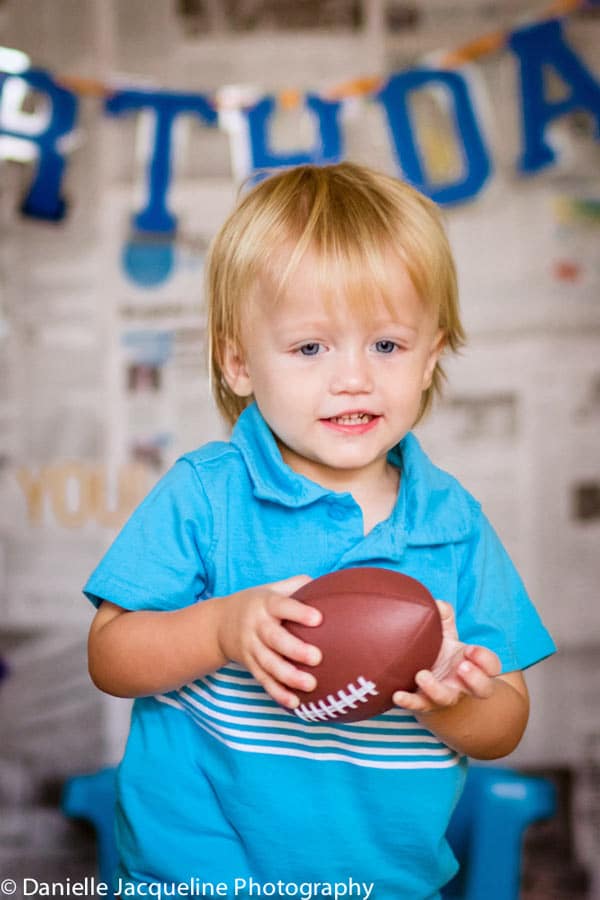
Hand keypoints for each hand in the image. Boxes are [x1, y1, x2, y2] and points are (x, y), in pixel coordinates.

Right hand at [215, 575, 321, 709]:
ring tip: (311, 685)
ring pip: (269, 664)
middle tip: (317, 658)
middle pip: (274, 639)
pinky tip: (295, 703)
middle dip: (295, 650)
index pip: (282, 606)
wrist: (219, 624)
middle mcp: (257, 626)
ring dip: (288, 677)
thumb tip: (330, 584)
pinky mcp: (250, 666)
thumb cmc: (257, 603)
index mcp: (265, 604)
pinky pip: (264, 681)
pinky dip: (278, 693)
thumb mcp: (272, 588)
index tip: (318, 619)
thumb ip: (297, 585)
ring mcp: (251, 648)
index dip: (299, 612)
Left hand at [392, 600, 500, 712]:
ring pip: (447, 699)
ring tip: (421, 675)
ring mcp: (444, 695)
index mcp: (473, 666)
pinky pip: (418, 705)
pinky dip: (409, 701)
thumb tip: (438, 604)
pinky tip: (397, 695)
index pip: (492, 667)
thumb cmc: (441, 654)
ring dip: (436, 689)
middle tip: (461, 667)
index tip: (468, 649)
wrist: (424, 681)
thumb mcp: (446, 635)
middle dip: (475, 679)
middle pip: (482, 689)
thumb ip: (445, 618)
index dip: (484, 659)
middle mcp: (463, 684)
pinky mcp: (423, 702)